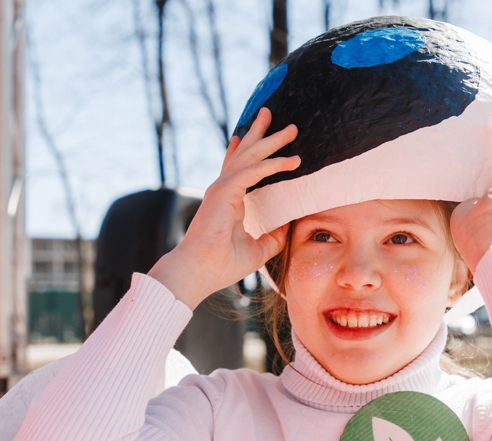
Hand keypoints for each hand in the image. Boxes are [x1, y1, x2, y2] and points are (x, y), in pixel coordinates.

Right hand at [148, 108, 299, 308]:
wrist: (199, 272)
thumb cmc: (222, 264)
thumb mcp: (258, 250)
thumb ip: (273, 237)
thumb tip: (290, 227)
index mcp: (228, 200)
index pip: (238, 169)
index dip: (247, 150)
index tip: (254, 134)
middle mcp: (223, 189)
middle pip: (245, 154)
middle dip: (262, 134)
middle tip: (278, 118)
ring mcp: (222, 189)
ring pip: (250, 156)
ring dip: (271, 141)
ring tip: (291, 128)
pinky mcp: (224, 193)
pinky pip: (252, 172)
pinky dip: (272, 165)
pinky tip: (292, 161)